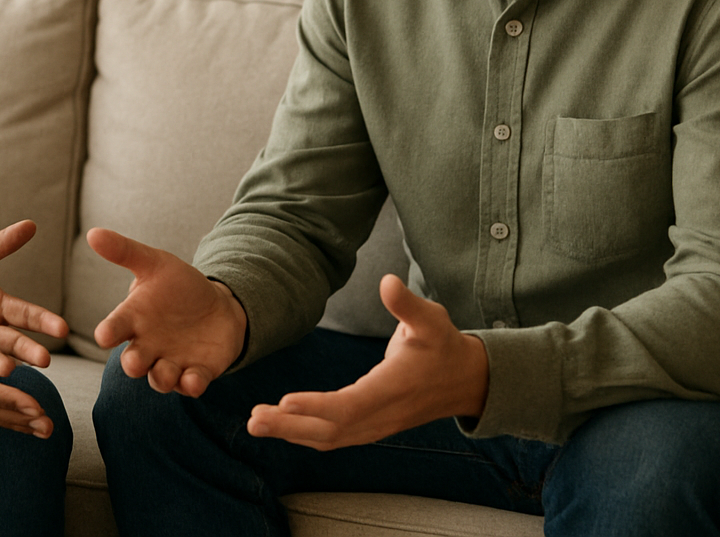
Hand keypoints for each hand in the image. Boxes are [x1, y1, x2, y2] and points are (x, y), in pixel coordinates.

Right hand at [88, 227, 247, 396]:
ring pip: (160, 378)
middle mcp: (148, 346)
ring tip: (166, 372)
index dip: (109, 333)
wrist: (217, 306)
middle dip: (133, 364)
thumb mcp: (155, 264)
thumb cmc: (178, 286)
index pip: (115, 328)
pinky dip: (191, 384)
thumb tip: (92, 232)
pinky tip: (194, 380)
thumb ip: (125, 252)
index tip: (104, 335)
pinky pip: (191, 384)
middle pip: (133, 362)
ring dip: (161, 378)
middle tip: (135, 361)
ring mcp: (172, 362)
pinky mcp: (197, 373)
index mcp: (134, 320)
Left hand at [246, 274, 488, 449]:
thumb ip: (407, 304)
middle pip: (331, 430)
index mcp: (392, 389)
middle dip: (291, 426)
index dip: (317, 406)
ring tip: (256, 424)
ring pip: (330, 438)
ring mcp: (377, 426)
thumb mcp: (432, 319)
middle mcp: (382, 414)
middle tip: (254, 420)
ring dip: (292, 433)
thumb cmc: (444, 345)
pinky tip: (281, 425)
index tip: (285, 401)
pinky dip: (306, 433)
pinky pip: (335, 437)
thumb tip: (388, 282)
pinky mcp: (372, 427)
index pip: (350, 405)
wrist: (465, 380)